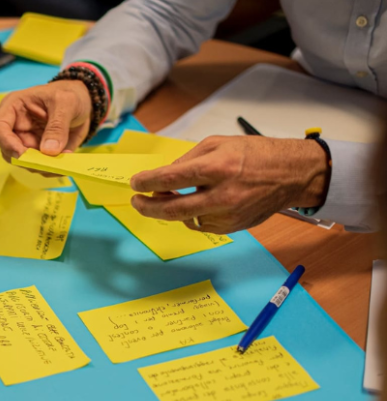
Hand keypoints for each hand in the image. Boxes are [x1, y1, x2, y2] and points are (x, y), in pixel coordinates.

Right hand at [0, 81, 92, 162]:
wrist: (84, 102)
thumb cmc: (70, 94)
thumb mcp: (66, 103)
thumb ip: (57, 126)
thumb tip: (48, 151)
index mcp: (13, 108)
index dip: (7, 144)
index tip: (23, 155)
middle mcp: (15, 128)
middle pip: (9, 152)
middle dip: (28, 161)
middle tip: (49, 164)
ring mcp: (26, 142)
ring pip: (24, 163)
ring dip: (42, 167)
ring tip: (62, 163)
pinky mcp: (38, 153)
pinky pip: (40, 167)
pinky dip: (52, 169)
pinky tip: (66, 162)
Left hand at [129, 136, 329, 233]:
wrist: (292, 174)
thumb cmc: (254, 154)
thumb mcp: (218, 144)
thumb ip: (187, 160)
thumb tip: (162, 177)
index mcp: (217, 168)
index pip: (171, 179)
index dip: (147, 182)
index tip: (136, 182)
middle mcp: (222, 194)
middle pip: (173, 209)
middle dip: (147, 207)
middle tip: (136, 201)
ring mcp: (229, 214)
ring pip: (186, 219)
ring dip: (171, 210)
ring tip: (168, 197)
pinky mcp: (233, 227)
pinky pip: (201, 225)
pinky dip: (192, 215)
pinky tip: (196, 203)